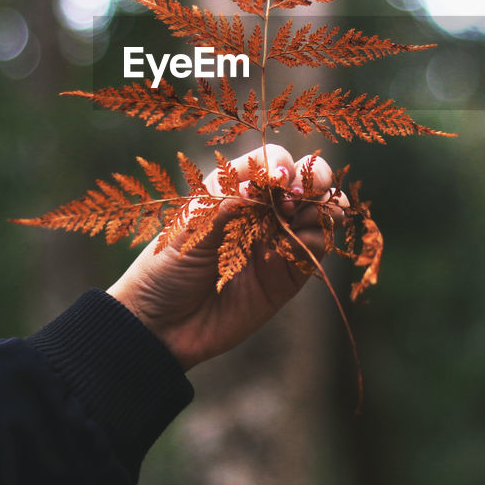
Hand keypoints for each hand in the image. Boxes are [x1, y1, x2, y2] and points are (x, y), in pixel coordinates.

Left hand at [107, 144, 347, 369]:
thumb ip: (233, 198)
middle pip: (309, 179)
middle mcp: (264, 210)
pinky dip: (317, 238)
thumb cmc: (167, 265)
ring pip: (323, 211)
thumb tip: (273, 179)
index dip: (281, 165)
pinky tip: (294, 244)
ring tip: (297, 219)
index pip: (274, 160)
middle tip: (294, 198)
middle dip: (315, 180)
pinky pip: (318, 246)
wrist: (161, 324)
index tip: (275, 182)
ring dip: (322, 207)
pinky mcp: (290, 274)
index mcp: (237, 189)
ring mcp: (279, 240)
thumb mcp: (192, 223)